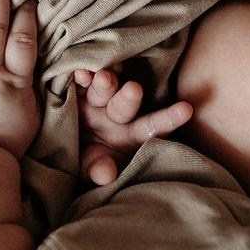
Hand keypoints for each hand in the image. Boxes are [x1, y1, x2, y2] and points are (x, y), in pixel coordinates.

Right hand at [73, 67, 192, 183]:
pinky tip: (82, 73)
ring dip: (105, 83)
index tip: (186, 110)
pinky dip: (83, 77)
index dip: (168, 118)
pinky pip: (83, 81)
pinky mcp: (81, 90)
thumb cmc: (89, 160)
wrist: (63, 147)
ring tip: (103, 78)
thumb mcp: (93, 167)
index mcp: (133, 133)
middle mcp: (119, 113)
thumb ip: (99, 169)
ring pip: (106, 89)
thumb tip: (106, 175)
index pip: (153, 126)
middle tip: (133, 89)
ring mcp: (100, 100)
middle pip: (127, 104)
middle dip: (129, 98)